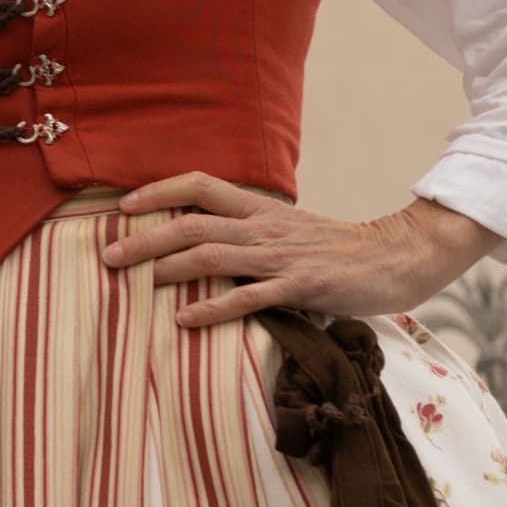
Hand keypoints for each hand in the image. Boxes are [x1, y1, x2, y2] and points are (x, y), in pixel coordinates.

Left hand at [98, 176, 492, 329]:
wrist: (399, 257)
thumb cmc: (341, 250)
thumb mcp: (292, 232)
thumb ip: (254, 234)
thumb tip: (210, 243)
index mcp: (262, 210)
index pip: (202, 186)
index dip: (160, 191)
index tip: (123, 207)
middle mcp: (265, 227)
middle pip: (194, 222)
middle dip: (146, 237)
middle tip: (108, 255)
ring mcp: (282, 256)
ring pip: (214, 253)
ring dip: (169, 267)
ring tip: (135, 281)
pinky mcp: (301, 285)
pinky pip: (249, 296)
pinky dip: (212, 308)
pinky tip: (183, 320)